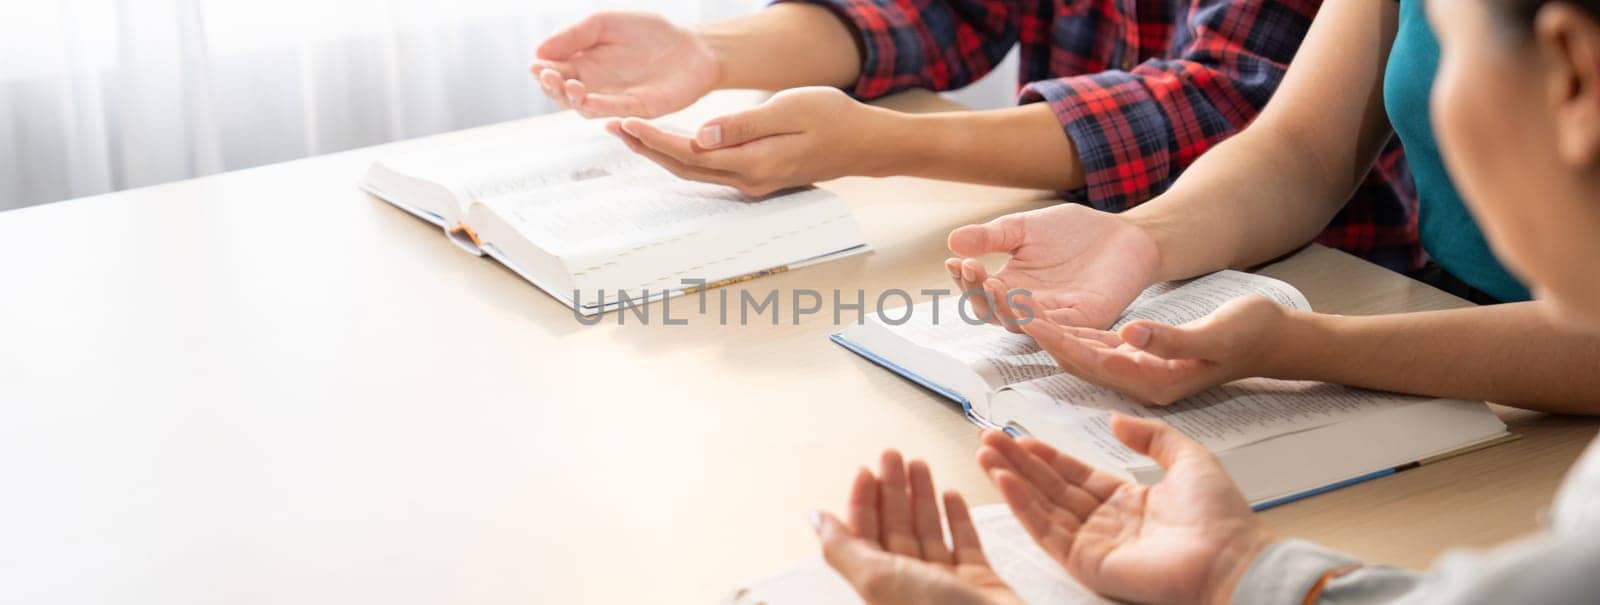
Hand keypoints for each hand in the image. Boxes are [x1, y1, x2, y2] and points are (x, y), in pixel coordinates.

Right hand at [532, 12, 719, 117]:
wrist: (692, 45)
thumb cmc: (648, 32)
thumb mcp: (605, 23)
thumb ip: (575, 35)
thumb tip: (539, 50)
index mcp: (583, 63)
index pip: (554, 71)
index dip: (542, 71)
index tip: (536, 65)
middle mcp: (595, 85)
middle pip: (563, 95)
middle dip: (553, 88)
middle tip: (550, 77)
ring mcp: (615, 100)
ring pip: (585, 108)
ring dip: (575, 100)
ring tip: (572, 87)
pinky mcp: (639, 110)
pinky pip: (616, 112)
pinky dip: (603, 108)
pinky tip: (591, 101)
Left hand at [606, 87, 894, 196]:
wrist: (867, 144)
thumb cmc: (835, 118)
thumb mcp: (790, 109)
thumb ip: (743, 124)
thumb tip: (700, 136)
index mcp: (753, 162)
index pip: (690, 153)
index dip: (654, 139)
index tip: (625, 122)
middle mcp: (748, 181)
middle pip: (684, 168)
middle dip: (646, 148)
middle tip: (613, 127)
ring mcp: (753, 183)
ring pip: (695, 172)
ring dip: (661, 155)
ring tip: (632, 136)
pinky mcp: (758, 178)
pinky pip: (710, 171)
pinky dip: (684, 158)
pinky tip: (670, 145)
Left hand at [815, 450, 1022, 604]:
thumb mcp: (876, 579)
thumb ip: (842, 548)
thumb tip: (814, 519)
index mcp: (882, 584)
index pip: (864, 534)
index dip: (864, 500)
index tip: (866, 470)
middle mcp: (911, 584)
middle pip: (896, 527)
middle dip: (893, 489)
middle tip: (893, 456)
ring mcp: (945, 583)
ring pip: (928, 531)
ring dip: (923, 497)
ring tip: (920, 466)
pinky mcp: (978, 582)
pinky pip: (965, 543)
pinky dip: (958, 518)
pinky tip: (952, 496)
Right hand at [946, 204, 1161, 331]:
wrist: (1124, 233)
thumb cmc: (1074, 232)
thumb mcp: (1025, 227)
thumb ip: (992, 236)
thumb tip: (952, 241)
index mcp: (1012, 286)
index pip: (979, 293)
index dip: (964, 281)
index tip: (953, 261)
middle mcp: (1029, 307)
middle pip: (994, 313)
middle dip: (978, 293)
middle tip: (970, 268)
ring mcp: (1056, 317)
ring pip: (1021, 323)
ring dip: (1003, 306)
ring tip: (991, 282)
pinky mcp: (1086, 319)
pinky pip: (1059, 327)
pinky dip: (1039, 319)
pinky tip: (1023, 300)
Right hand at [976, 418, 1273, 604]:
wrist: (1229, 557)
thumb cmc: (1218, 515)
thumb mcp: (1188, 459)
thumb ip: (1151, 437)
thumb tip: (1116, 420)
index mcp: (1126, 500)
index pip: (1073, 474)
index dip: (1045, 454)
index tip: (1018, 434)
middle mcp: (1104, 521)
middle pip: (1049, 486)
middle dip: (1017, 461)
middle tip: (987, 437)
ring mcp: (1092, 543)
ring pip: (1041, 505)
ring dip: (1011, 478)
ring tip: (985, 452)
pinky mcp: (1085, 562)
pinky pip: (1046, 530)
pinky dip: (1021, 504)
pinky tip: (1003, 479)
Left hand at [1019, 295, 1290, 404]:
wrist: (1273, 339)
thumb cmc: (1251, 333)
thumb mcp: (1216, 332)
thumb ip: (1172, 338)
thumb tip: (1132, 333)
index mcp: (1153, 382)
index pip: (1092, 361)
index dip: (1057, 338)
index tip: (1025, 316)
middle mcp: (1138, 382)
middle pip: (1076, 359)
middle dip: (1039, 334)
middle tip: (1003, 307)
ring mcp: (1136, 372)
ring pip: (1079, 352)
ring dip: (1046, 330)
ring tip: (1011, 305)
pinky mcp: (1138, 357)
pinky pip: (1092, 345)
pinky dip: (1067, 328)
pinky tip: (1042, 312)